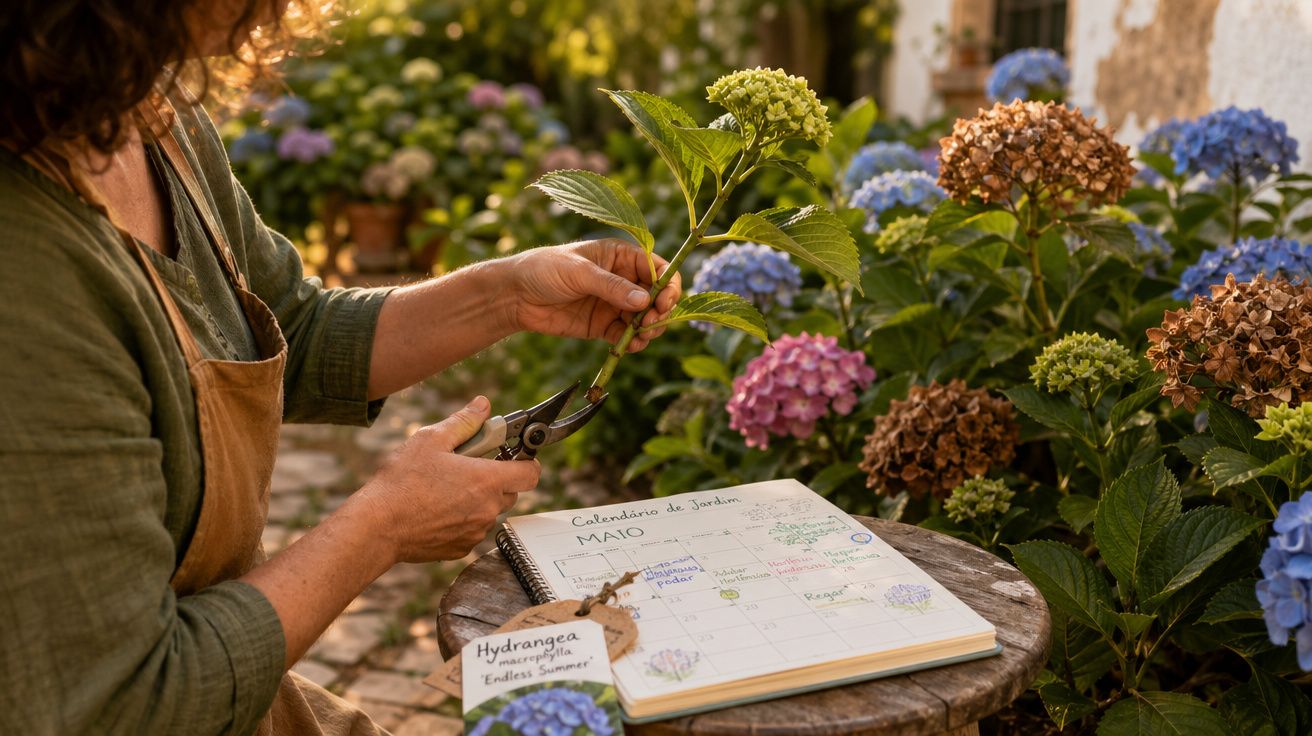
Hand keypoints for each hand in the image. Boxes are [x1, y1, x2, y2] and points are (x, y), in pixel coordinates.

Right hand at [351, 396, 540, 563]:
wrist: (377, 526)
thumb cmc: (402, 482)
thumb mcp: (431, 440)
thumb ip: (464, 422)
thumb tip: (483, 405)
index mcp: (487, 480)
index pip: (530, 473)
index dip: (526, 462)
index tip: (512, 455)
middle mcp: (487, 509)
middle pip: (510, 492)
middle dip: (496, 479)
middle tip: (468, 468)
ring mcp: (475, 531)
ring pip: (490, 512)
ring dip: (478, 500)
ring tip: (446, 489)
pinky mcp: (461, 548)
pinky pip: (472, 530)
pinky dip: (462, 520)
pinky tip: (436, 510)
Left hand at [508, 239, 682, 352]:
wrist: (515, 296)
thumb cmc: (545, 269)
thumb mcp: (579, 272)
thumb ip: (611, 286)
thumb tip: (644, 300)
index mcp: (620, 256)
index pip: (658, 268)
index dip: (667, 285)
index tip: (664, 302)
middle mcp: (622, 279)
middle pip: (656, 296)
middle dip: (661, 311)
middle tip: (652, 323)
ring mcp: (614, 304)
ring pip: (645, 319)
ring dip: (650, 329)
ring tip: (642, 336)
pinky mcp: (603, 326)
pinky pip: (626, 336)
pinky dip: (633, 342)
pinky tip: (631, 345)